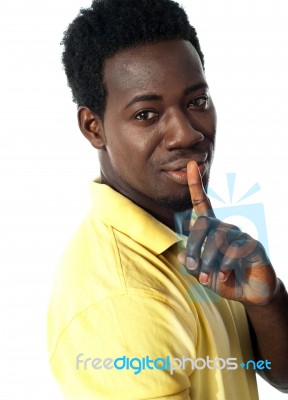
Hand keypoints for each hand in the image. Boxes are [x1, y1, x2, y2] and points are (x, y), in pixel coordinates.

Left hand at [178, 161, 278, 305]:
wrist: (252, 292)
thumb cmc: (226, 280)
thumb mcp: (204, 275)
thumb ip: (193, 266)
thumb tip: (182, 257)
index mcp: (212, 230)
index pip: (202, 204)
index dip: (196, 185)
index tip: (190, 165)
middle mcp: (225, 228)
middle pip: (203, 225)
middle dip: (193, 246)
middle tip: (192, 265)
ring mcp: (239, 235)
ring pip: (217, 239)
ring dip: (208, 261)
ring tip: (207, 278)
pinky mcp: (252, 245)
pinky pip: (233, 250)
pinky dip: (223, 266)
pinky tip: (224, 276)